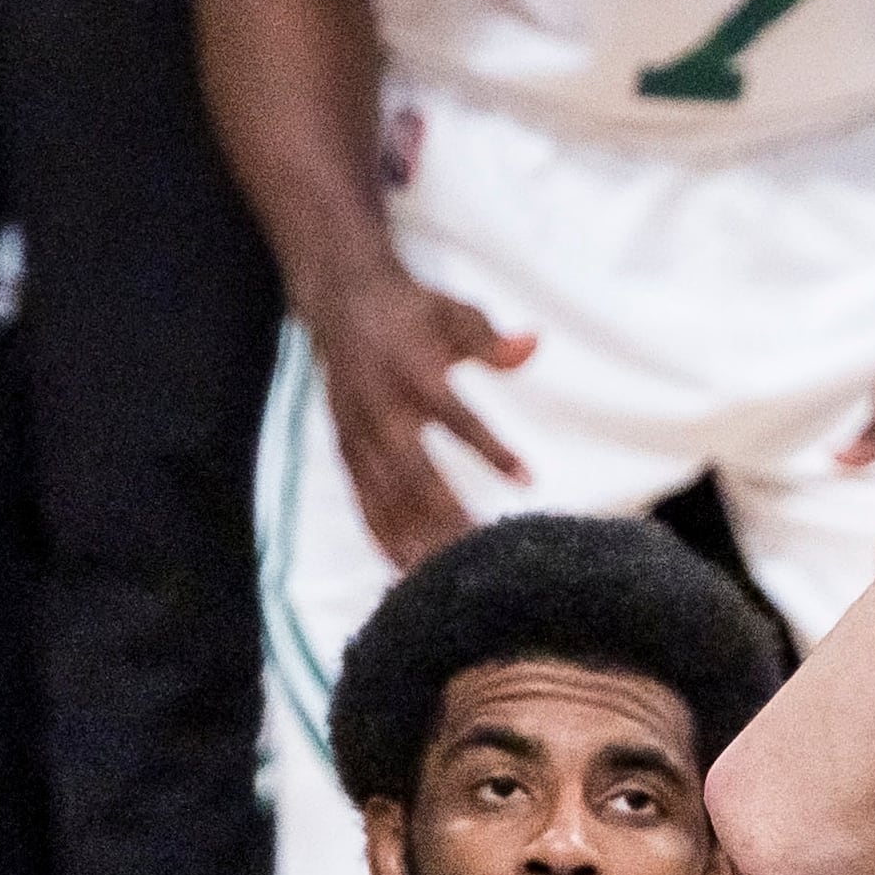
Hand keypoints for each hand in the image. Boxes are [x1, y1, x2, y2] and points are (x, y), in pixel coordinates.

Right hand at [311, 264, 537, 566]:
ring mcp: (358, 432)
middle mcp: (380, 406)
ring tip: (447, 575)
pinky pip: (363, 500)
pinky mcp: (345, 449)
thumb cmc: (411, 308)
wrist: (340, 299)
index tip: (528, 480)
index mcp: (411, 369)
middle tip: (485, 549)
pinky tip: (404, 568)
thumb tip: (533, 345)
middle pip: (415, 472)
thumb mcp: (453, 311)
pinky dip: (382, 535)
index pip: (456, 415)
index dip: (491, 449)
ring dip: (416, 536)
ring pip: (387, 495)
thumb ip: (489, 336)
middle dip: (448, 514)